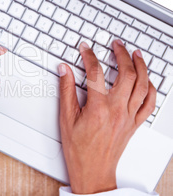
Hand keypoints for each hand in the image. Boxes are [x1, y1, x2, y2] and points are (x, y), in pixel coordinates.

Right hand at [58, 40, 155, 193]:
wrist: (93, 170)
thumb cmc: (79, 149)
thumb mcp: (66, 118)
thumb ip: (66, 91)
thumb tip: (64, 71)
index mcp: (98, 108)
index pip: (96, 73)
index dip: (90, 56)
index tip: (85, 48)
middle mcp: (117, 110)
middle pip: (127, 74)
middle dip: (122, 54)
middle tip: (116, 44)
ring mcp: (129, 117)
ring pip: (142, 85)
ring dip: (141, 66)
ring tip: (136, 54)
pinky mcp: (134, 123)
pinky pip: (149, 103)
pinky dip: (151, 88)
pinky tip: (148, 80)